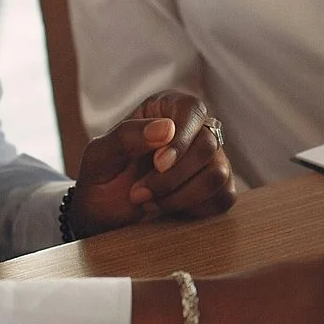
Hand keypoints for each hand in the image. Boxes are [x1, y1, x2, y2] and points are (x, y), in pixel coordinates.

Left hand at [68, 91, 236, 235]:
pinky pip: (223, 197)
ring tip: (149, 203)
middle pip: (207, 146)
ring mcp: (210, 159)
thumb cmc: (102, 177)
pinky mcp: (218, 187)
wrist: (104, 214)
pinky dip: (194, 209)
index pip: (191, 110)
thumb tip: (167, 128)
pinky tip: (169, 209)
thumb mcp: (100, 154)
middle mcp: (194, 129)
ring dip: (180, 196)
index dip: (180, 139)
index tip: (158, 164)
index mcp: (166, 109)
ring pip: (217, 174)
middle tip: (138, 193)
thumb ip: (127, 136)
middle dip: (172, 177)